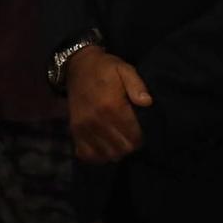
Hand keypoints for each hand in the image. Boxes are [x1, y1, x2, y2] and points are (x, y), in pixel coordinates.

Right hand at [66, 47, 150, 163]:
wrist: (77, 67)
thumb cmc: (105, 69)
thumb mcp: (125, 69)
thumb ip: (137, 85)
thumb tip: (147, 102)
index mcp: (111, 106)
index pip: (133, 137)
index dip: (141, 138)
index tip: (141, 131)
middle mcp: (96, 121)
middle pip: (122, 149)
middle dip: (130, 145)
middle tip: (132, 136)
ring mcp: (83, 128)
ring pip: (107, 155)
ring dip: (116, 151)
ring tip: (119, 140)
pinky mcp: (74, 132)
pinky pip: (88, 155)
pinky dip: (98, 155)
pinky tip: (104, 146)